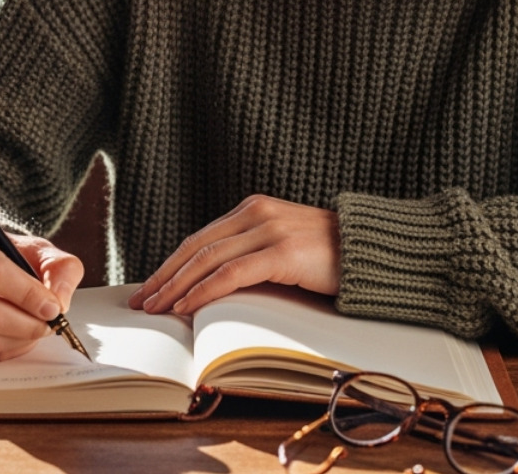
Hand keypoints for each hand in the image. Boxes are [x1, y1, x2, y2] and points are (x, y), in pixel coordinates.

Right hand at [0, 224, 84, 360]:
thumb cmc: (7, 258)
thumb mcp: (38, 251)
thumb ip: (60, 268)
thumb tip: (60, 301)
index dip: (28, 294)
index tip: (53, 307)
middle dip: (27, 324)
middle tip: (49, 324)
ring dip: (19, 340)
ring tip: (35, 328)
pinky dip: (4, 350)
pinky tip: (15, 336)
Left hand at [127, 194, 338, 315]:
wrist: (375, 251)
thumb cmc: (332, 257)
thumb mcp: (286, 249)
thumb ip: (254, 256)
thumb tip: (214, 287)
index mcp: (254, 209)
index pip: (201, 238)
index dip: (171, 263)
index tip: (151, 286)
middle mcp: (257, 213)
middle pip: (196, 247)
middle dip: (165, 276)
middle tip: (142, 301)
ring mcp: (269, 230)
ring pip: (207, 260)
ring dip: (176, 287)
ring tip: (157, 308)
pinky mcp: (282, 251)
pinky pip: (231, 274)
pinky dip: (203, 291)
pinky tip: (186, 306)